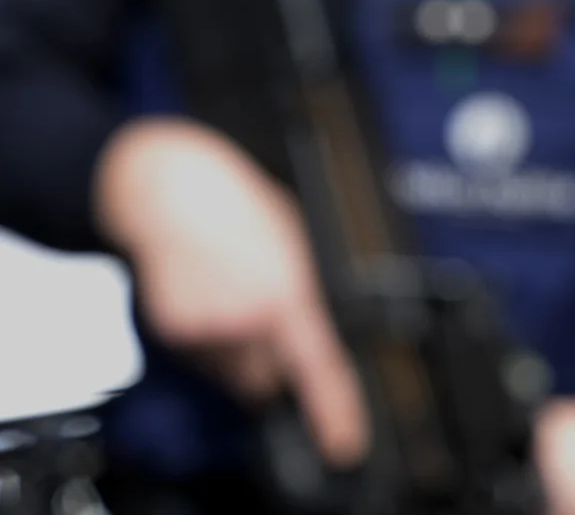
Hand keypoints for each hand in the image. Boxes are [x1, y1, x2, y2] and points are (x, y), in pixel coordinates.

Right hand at [94, 117, 367, 465]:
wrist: (170, 191)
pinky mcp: (173, 330)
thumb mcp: (291, 243)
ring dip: (233, 348)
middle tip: (260, 320)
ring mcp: (207, 329)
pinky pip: (199, 356)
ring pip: (230, 370)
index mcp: (288, 295)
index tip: (343, 444)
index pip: (319, 367)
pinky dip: (203, 335)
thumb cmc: (236, 209)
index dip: (334, 412)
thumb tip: (302, 328)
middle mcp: (248, 320)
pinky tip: (205, 292)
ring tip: (228, 292)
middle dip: (269, 365)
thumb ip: (298, 293)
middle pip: (267, 380)